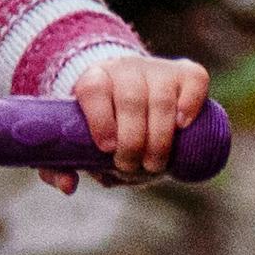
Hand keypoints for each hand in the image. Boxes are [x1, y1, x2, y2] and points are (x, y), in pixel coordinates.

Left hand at [58, 51, 216, 176]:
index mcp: (93, 80)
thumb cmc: (105, 128)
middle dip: (132, 140)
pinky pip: (194, 80)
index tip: (106, 148)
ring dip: (160, 137)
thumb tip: (68, 186)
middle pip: (130, 99)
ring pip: (161, 97)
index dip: (100, 119)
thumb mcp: (76, 144)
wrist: (136, 98)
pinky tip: (182, 126)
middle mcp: (125, 68)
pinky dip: (190, 103)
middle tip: (131, 166)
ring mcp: (157, 69)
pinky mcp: (186, 73)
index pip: (93, 90)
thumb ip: (60, 166)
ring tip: (154, 164)